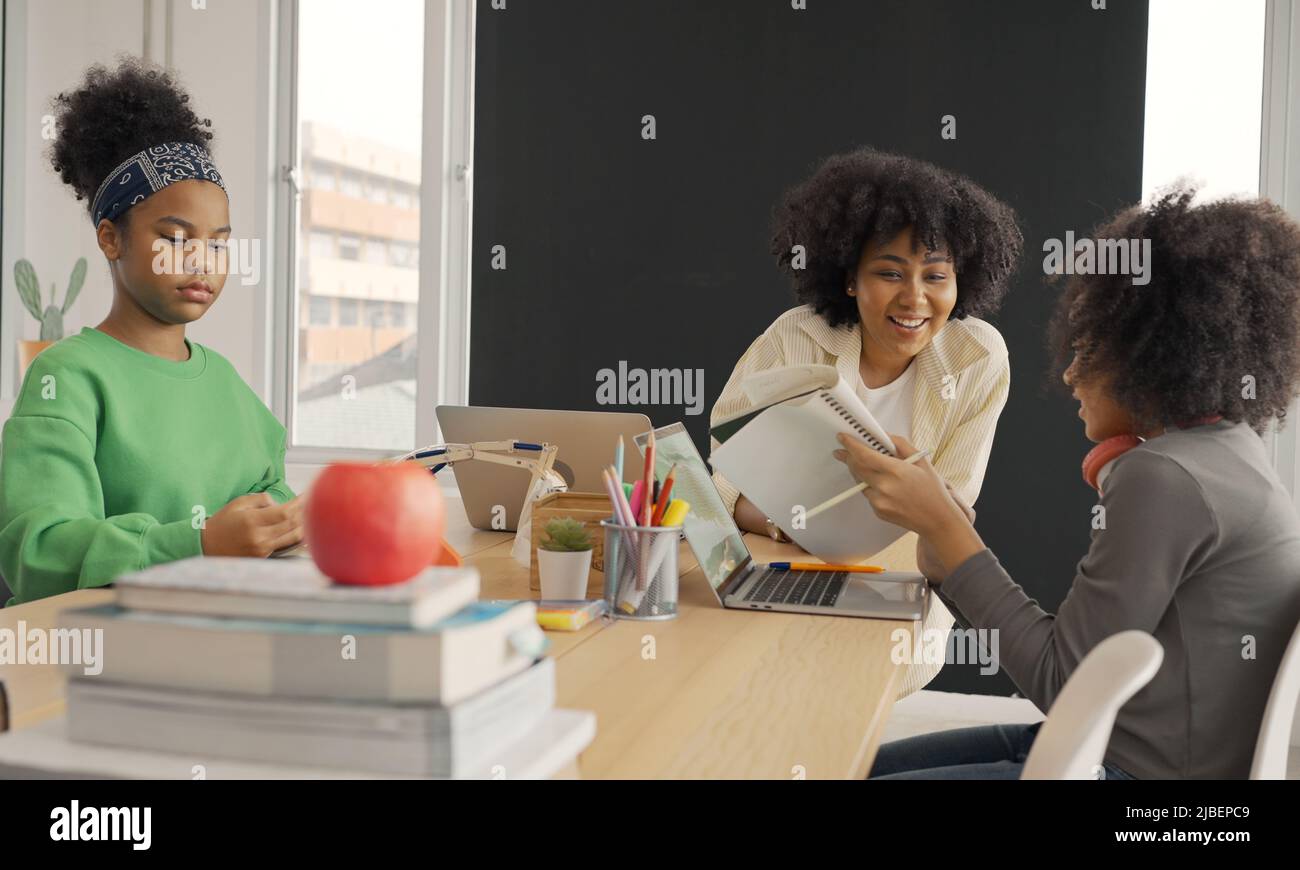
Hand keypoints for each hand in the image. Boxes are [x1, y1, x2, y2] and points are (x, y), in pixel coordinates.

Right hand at [200, 493, 304, 557]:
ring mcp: (262, 549)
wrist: (206, 546)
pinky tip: (304, 530)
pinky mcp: (263, 557)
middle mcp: (259, 537)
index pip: (284, 512)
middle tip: (312, 503)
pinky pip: (285, 546)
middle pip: (291, 525)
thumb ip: (260, 500)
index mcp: (252, 521)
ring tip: (312, 515)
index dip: (299, 504)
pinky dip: (296, 537)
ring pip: (292, 538)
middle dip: (304, 513)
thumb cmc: (223, 522)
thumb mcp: (238, 504)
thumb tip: (278, 502)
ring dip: (305, 526)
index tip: (307, 495)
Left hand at [833, 433, 985, 576]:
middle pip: (856, 467)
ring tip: (872, 469)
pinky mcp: (878, 511)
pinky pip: (868, 494)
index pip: (864, 455)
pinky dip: (871, 486)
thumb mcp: (921, 461)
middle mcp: (884, 486)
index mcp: (896, 471)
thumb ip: (900, 445)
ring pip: (860, 481)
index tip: (842, 437)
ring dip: (860, 472)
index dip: (850, 445)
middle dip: (848, 457)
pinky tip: (886, 487)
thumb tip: (883, 436)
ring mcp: (879, 501)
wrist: (937, 520)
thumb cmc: (932, 489)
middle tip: (843, 451)